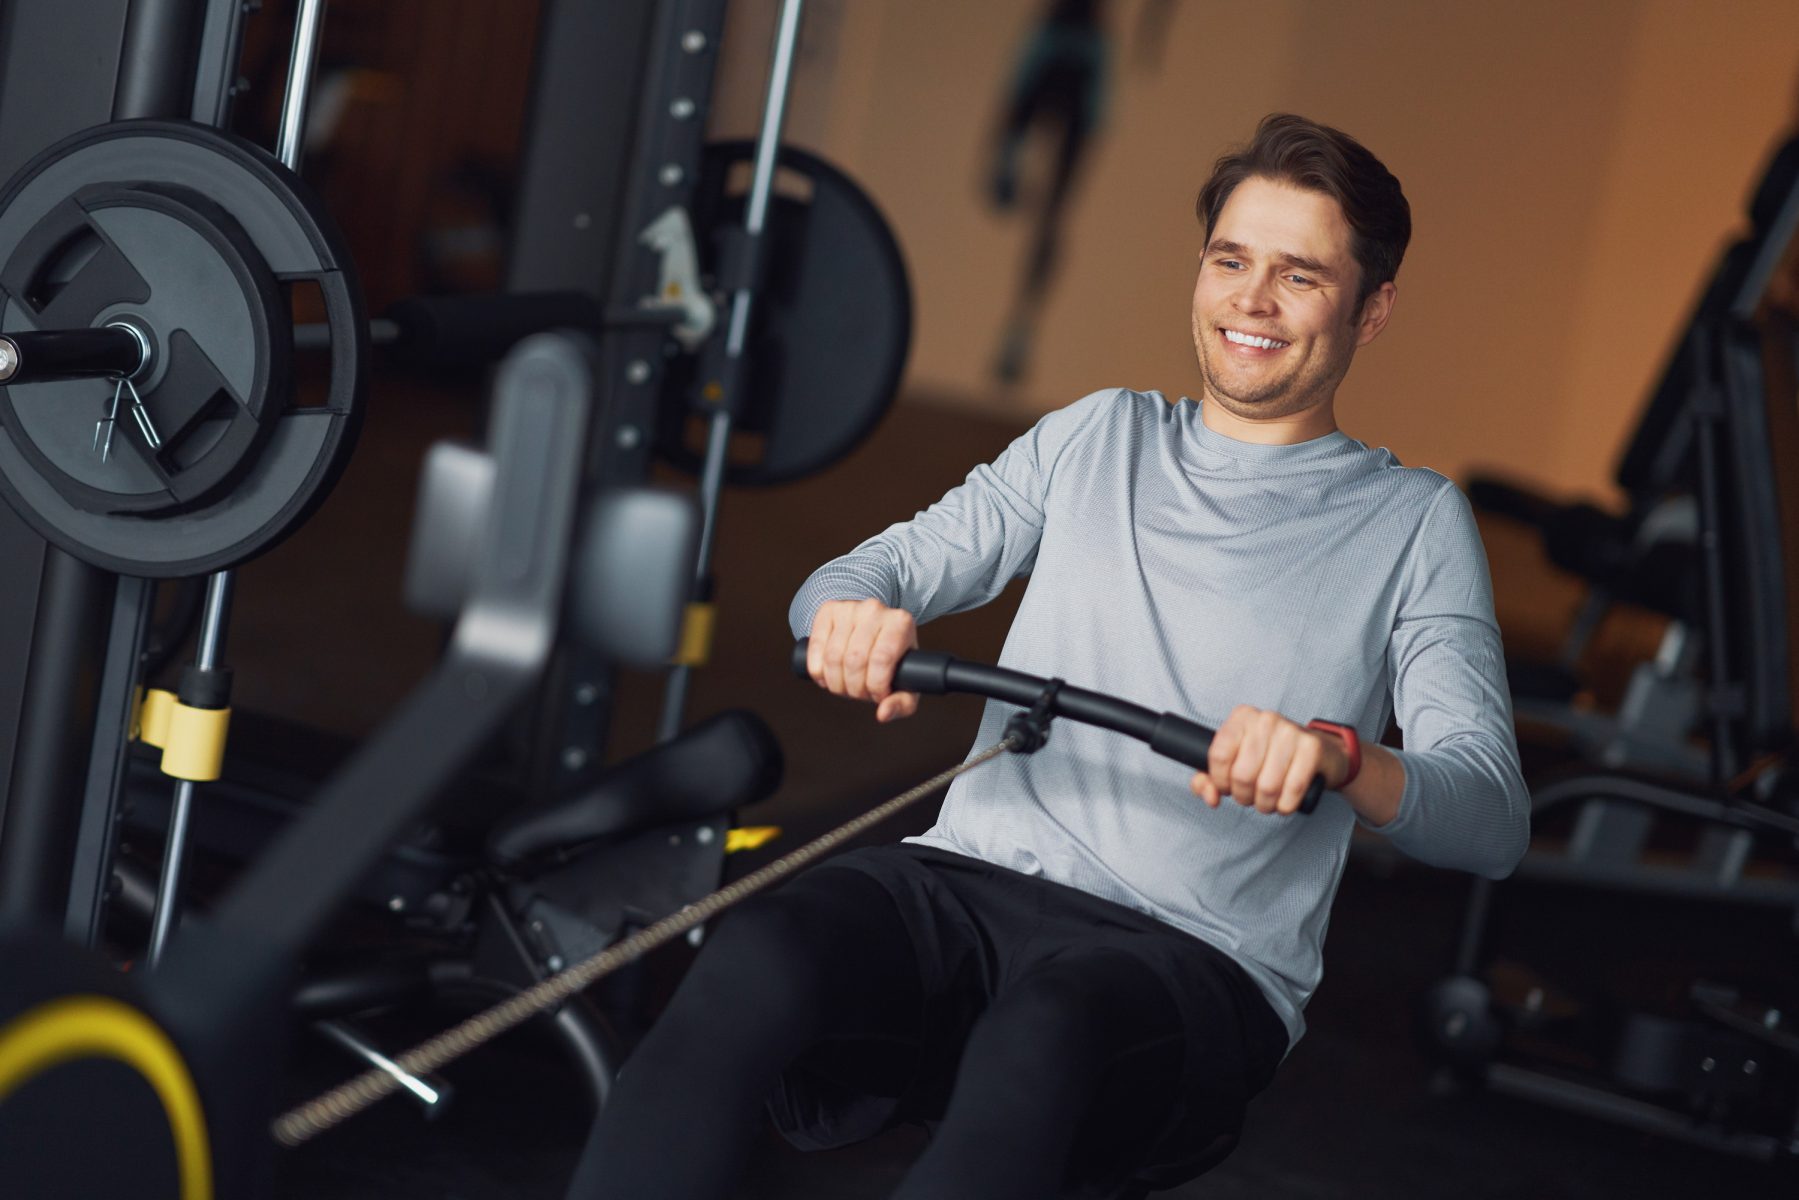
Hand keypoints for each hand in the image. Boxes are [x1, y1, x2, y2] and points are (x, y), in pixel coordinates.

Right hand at [807, 599, 919, 722]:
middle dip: (854, 688)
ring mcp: (849, 608)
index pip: (881, 660)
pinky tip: (826, 678)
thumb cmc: (893, 659)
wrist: (874, 627)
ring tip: (845, 686)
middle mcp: (875, 609)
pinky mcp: (828, 610)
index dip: (875, 687)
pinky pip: (816, 648)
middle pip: (855, 660)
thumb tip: (882, 714)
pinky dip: (817, 671)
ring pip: (833, 657)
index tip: (878, 696)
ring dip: (835, 683)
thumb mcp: (906, 681)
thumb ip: (902, 703)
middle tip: (859, 694)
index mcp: (900, 622)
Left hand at [1189, 706, 1351, 814]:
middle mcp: (1265, 719)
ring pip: (1267, 786)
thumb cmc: (1271, 758)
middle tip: (1251, 797)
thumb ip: (1210, 779)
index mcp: (1242, 717)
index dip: (1220, 781)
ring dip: (1265, 804)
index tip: (1227, 787)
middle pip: (1242, 775)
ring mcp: (1290, 731)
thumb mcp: (1235, 762)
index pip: (1218, 755)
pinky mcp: (1312, 748)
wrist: (1319, 753)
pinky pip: (1292, 790)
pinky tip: (1285, 802)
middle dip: (1243, 796)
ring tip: (1268, 801)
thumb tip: (1209, 796)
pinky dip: (1285, 805)